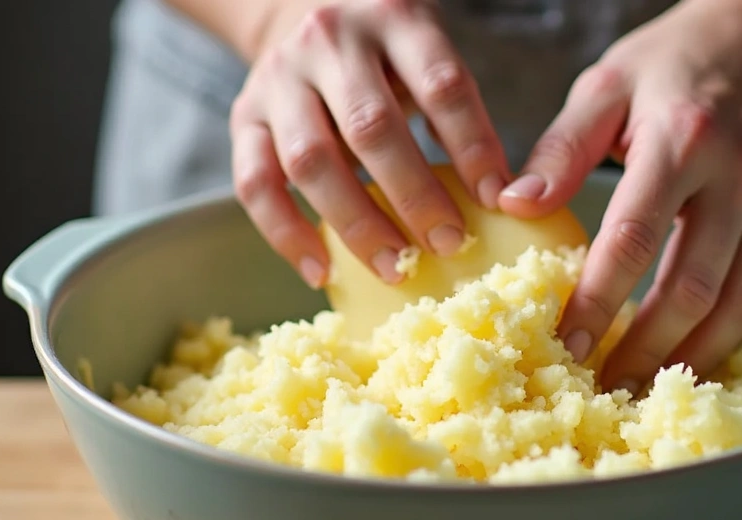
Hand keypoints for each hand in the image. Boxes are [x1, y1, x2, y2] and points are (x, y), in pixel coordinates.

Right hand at [230, 0, 510, 287]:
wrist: (298, 10)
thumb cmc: (383, 54)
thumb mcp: (425, 54)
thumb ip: (453, 113)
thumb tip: (497, 197)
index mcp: (393, 19)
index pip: (440, 85)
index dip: (472, 145)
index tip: (496, 199)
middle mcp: (330, 42)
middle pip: (371, 127)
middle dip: (414, 195)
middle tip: (448, 244)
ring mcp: (278, 79)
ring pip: (311, 160)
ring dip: (356, 224)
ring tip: (396, 267)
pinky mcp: (243, 116)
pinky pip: (255, 183)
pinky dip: (286, 234)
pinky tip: (321, 271)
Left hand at [499, 0, 741, 393]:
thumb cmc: (675, 63)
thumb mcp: (608, 83)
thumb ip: (562, 146)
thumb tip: (514, 204)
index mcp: (682, 140)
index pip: (635, 235)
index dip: (599, 297)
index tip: (566, 342)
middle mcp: (739, 180)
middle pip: (692, 287)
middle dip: (644, 348)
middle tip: (601, 388)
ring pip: (739, 306)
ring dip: (691, 358)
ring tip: (644, 390)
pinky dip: (733, 341)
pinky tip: (696, 363)